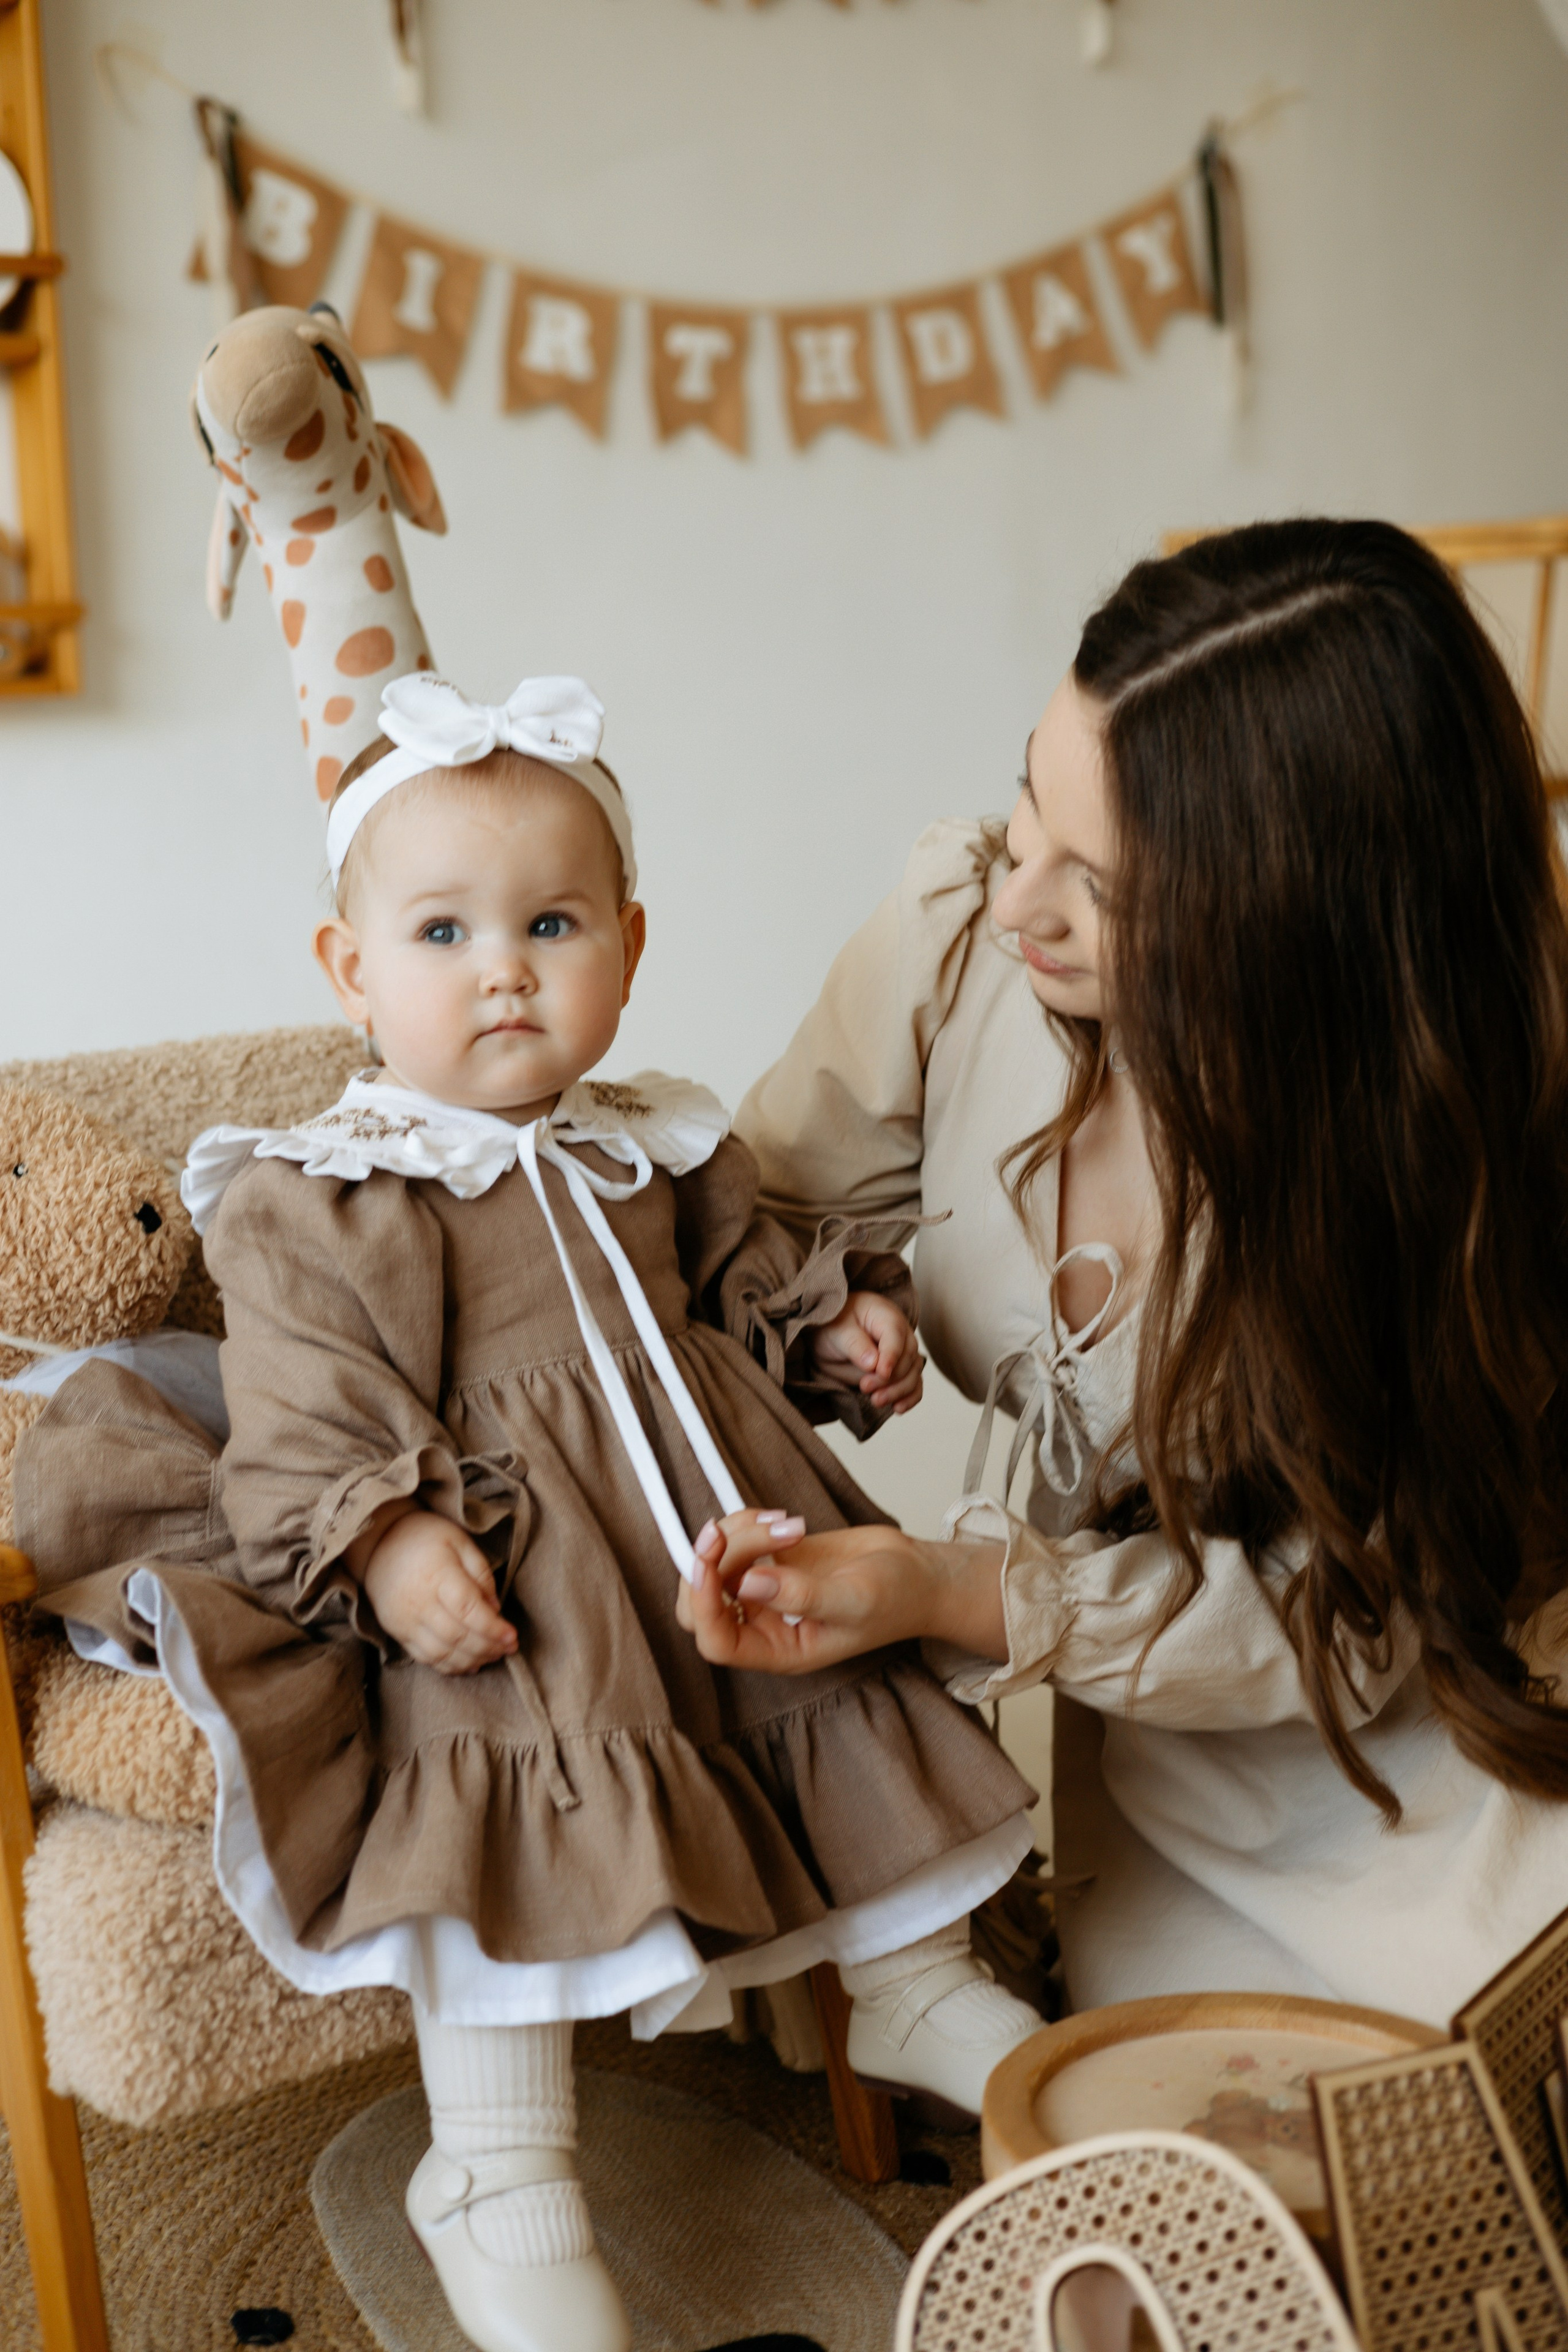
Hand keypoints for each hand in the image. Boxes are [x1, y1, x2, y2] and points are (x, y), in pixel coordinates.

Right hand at [361, 1508, 518, 1673]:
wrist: (379, 1544)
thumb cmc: (427, 1539)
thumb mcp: (460, 1542)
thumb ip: (481, 1574)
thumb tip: (495, 1609)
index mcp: (437, 1574)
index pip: (468, 1609)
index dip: (493, 1628)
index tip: (512, 1636)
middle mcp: (418, 1602)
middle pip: (457, 1636)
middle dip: (488, 1647)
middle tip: (509, 1648)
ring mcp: (404, 1621)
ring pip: (442, 1653)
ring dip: (472, 1660)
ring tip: (494, 1656)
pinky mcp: (397, 1632)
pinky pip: (425, 1658)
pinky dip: (450, 1666)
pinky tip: (470, 1663)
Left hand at [674, 1507, 1006, 1673]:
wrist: (916, 1574)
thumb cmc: (894, 1600)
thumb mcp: (855, 1601)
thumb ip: (802, 1595)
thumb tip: (748, 1582)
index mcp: (778, 1651)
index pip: (716, 1640)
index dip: (702, 1603)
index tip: (709, 1562)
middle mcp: (763, 1625)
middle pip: (702, 1602)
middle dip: (713, 1561)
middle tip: (730, 1532)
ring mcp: (764, 1590)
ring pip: (717, 1564)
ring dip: (739, 1534)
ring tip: (790, 1525)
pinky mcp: (771, 1559)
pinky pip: (735, 1541)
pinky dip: (747, 1522)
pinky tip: (782, 1519)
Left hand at [810, 1291, 923, 1414]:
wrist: (828, 1333)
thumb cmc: (834, 1325)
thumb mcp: (838, 1331)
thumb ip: (855, 1345)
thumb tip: (873, 1364)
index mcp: (886, 1316)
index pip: (896, 1336)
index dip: (891, 1356)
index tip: (881, 1373)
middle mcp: (900, 1334)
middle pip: (908, 1358)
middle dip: (890, 1378)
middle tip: (865, 1387)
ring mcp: (903, 1354)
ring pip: (913, 1374)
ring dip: (898, 1391)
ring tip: (876, 1401)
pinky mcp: (900, 1372)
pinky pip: (914, 1385)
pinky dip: (909, 1398)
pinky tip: (898, 1408)